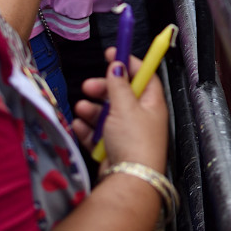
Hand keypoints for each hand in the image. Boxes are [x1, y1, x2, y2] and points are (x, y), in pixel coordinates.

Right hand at [72, 50, 167, 172]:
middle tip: (89, 85)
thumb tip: (118, 65)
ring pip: (107, 116)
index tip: (113, 52)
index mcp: (152, 104)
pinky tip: (79, 126)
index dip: (128, 63)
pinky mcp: (113, 150)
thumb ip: (119, 85)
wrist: (129, 178)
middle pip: (121, 96)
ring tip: (82, 108)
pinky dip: (88, 130)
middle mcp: (141, 118)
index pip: (143, 76)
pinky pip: (98, 135)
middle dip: (103, 89)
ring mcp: (127, 135)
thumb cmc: (134, 140)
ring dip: (92, 110)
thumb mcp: (126, 105)